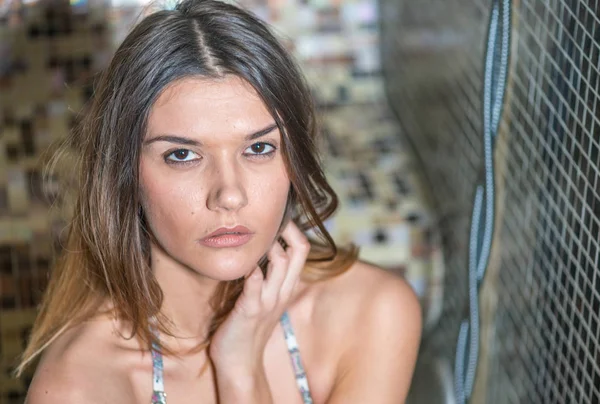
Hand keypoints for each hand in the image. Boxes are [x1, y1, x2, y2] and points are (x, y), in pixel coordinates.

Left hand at [209, 221, 309, 381]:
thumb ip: (266, 277)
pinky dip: (253, 274)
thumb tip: (259, 251)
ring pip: (280, 264)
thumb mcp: (264, 298)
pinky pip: (255, 288)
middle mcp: (281, 291)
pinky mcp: (249, 311)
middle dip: (286, 228)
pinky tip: (247, 265)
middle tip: (269, 216)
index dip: (293, 229)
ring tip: (255, 233)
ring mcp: (267, 301)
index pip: (301, 249)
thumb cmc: (247, 327)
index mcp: (286, 286)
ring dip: (270, 246)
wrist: (240, 364)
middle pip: (297, 251)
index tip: (277, 216)